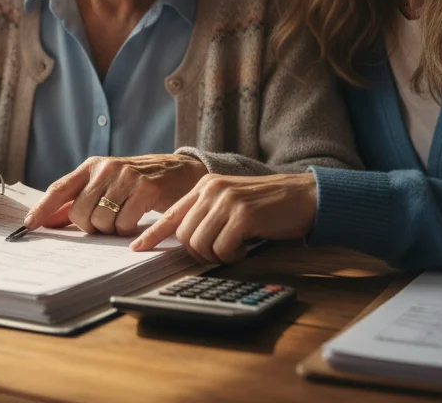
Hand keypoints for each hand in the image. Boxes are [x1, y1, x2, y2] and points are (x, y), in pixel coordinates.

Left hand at [23, 154, 208, 235]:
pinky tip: (137, 219)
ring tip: (124, 217)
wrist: (180, 171)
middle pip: (80, 214)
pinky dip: (128, 230)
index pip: (60, 189)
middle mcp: (106, 168)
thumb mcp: (106, 185)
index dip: (43, 208)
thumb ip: (78, 202)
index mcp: (92, 166)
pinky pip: (124, 224)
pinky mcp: (145, 189)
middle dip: (91, 227)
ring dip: (112, 229)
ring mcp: (126, 177)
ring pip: (102, 221)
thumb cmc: (138, 183)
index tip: (28, 225)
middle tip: (107, 222)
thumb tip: (46, 221)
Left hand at [130, 173, 317, 263]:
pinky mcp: (242, 215)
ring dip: (217, 255)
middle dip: (198, 253)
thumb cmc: (267, 206)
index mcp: (204, 187)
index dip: (153, 234)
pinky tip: (247, 246)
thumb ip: (207, 214)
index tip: (137, 248)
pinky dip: (233, 255)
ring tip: (236, 248)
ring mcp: (226, 201)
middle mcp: (211, 190)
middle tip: (221, 252)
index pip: (171, 214)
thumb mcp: (231, 203)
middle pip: (184, 235)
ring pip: (200, 244)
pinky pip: (223, 248)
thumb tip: (185, 241)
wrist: (304, 196)